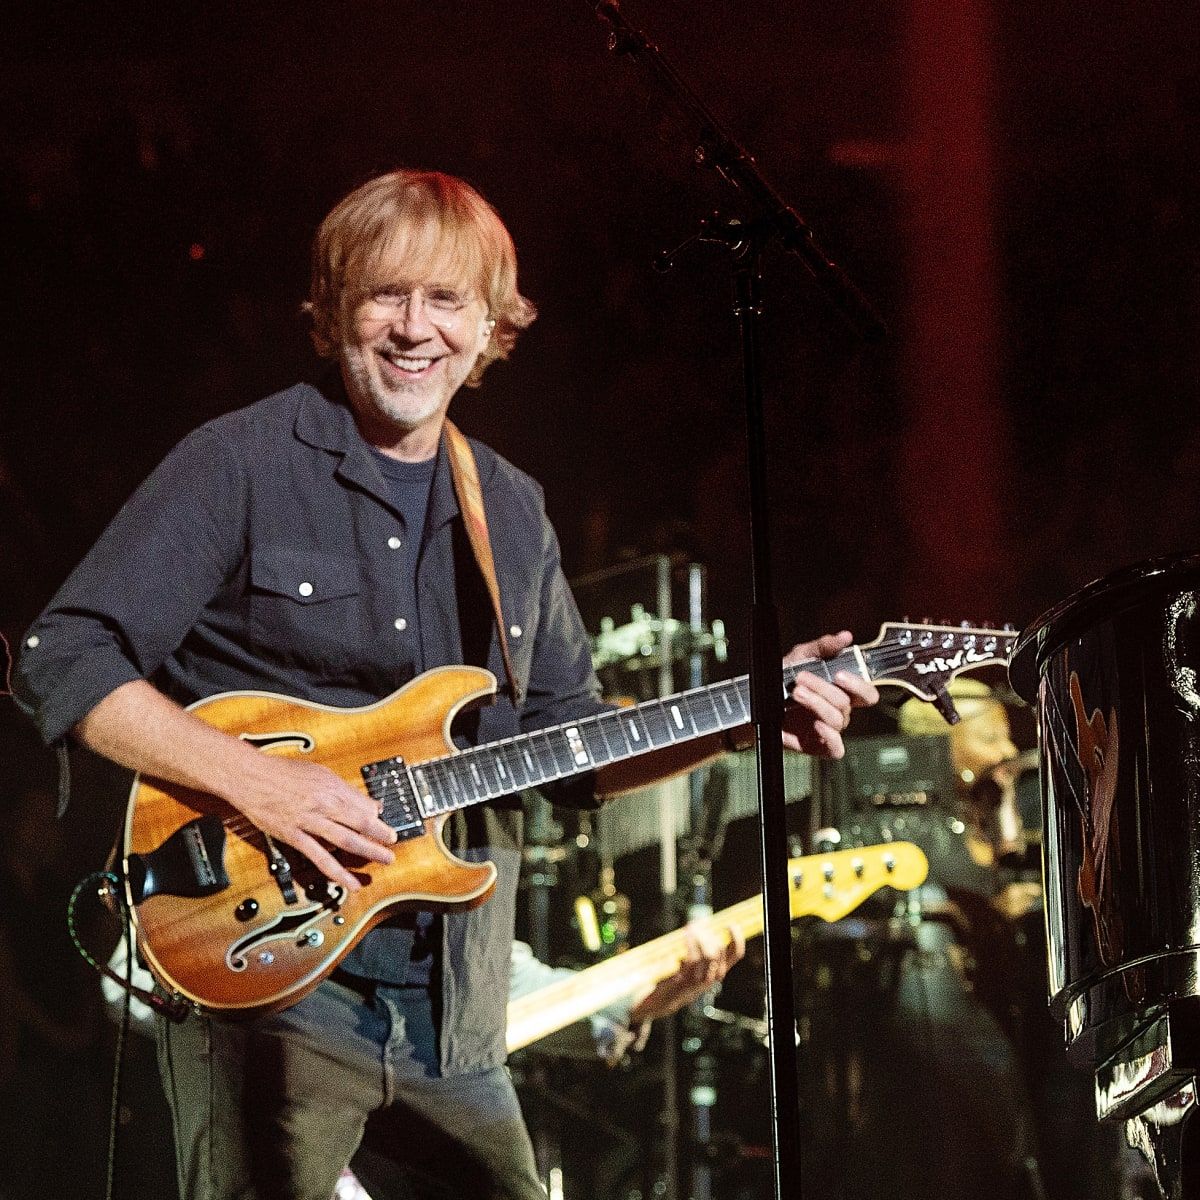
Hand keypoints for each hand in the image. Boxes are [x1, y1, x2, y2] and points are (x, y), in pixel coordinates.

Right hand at [231, 753, 396, 892]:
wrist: (250, 777)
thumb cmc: (281, 772)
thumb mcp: (318, 772)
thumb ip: (340, 788)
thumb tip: (362, 801)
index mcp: (331, 787)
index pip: (363, 805)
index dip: (377, 817)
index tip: (386, 824)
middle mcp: (324, 804)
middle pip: (361, 822)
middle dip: (381, 835)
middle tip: (393, 843)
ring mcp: (310, 822)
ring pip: (346, 840)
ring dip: (369, 852)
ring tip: (385, 860)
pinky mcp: (295, 837)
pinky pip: (320, 858)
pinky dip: (338, 872)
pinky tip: (350, 882)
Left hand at [628, 924, 744, 1024]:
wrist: (650, 1004)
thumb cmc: (668, 978)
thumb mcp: (685, 964)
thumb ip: (694, 948)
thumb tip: (700, 923)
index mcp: (712, 974)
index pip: (734, 956)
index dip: (736, 939)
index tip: (731, 923)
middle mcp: (706, 982)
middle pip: (717, 957)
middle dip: (708, 937)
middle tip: (695, 925)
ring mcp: (693, 987)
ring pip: (705, 961)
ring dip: (698, 942)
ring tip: (688, 930)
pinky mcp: (677, 987)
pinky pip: (687, 967)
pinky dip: (688, 950)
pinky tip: (681, 941)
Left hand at [781, 630, 877, 757]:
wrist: (757, 698)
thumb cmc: (783, 678)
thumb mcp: (801, 656)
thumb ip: (823, 647)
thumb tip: (845, 636)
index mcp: (842, 692)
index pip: (866, 694)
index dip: (859, 686)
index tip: (839, 675)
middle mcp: (839, 711)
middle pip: (846, 704)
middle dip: (823, 689)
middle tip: (801, 678)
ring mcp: (829, 729)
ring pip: (837, 720)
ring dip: (817, 704)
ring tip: (796, 692)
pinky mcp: (818, 746)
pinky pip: (835, 749)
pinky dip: (830, 738)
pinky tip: (816, 725)